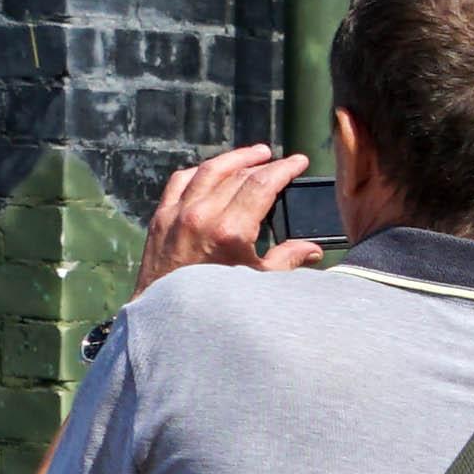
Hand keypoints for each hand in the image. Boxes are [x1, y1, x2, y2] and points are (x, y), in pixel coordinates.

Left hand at [137, 143, 318, 288]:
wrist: (168, 318)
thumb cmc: (217, 305)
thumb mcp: (259, 284)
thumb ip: (288, 261)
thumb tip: (313, 249)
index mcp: (229, 231)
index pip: (261, 185)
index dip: (283, 169)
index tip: (298, 161)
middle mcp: (201, 216)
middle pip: (237, 175)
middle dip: (262, 164)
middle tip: (279, 160)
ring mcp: (177, 214)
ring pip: (207, 172)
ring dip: (232, 159)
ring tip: (253, 154)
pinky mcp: (160, 218)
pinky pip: (180, 182)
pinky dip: (199, 171)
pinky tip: (212, 169)